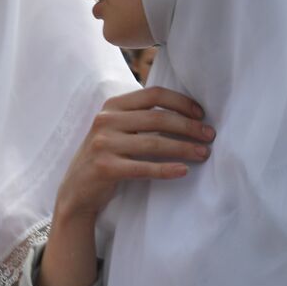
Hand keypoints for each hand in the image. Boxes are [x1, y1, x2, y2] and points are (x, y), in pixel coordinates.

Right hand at [54, 87, 212, 224]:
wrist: (76, 190)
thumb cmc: (106, 157)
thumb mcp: (116, 129)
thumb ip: (140, 118)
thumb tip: (187, 115)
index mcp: (112, 106)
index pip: (153, 95)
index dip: (181, 102)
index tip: (201, 114)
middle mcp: (106, 120)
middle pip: (158, 118)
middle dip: (189, 126)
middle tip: (209, 135)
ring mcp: (104, 144)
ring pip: (154, 143)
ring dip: (184, 148)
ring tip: (204, 153)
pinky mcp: (105, 168)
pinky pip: (143, 167)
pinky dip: (166, 169)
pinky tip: (183, 170)